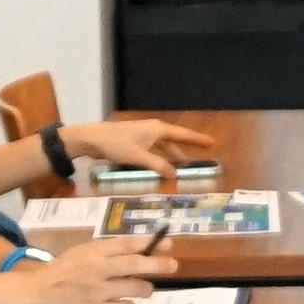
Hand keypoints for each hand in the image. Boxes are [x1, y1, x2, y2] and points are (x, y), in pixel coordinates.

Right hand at [10, 233, 175, 303]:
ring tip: (146, 288)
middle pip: (135, 265)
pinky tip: (125, 303)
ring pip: (134, 288)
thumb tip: (140, 251)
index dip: (150, 243)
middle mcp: (98, 269)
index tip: (168, 243)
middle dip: (158, 265)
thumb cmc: (62, 271)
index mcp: (93, 251)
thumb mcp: (82, 252)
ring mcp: (98, 291)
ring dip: (146, 288)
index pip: (127, 244)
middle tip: (173, 266)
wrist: (38, 295)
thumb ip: (107, 251)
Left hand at [65, 113, 218, 173]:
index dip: (198, 140)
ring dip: (171, 159)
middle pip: (174, 142)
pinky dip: (159, 160)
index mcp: (157, 129)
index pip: (183, 135)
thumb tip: (174, 174)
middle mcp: (153, 130)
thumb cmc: (116, 144)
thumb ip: (158, 165)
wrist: (92, 139)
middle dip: (184, 152)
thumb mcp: (139, 157)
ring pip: (163, 148)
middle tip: (197, 162)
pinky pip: (153, 152)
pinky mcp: (135, 143)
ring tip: (180, 170)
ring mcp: (143, 136)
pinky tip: (161, 169)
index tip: (212, 142)